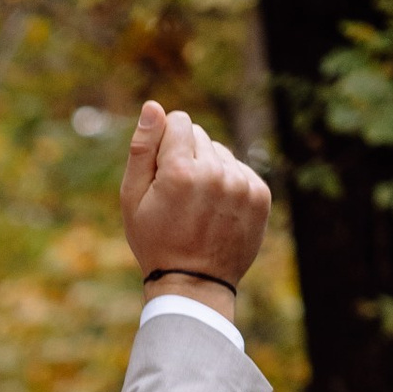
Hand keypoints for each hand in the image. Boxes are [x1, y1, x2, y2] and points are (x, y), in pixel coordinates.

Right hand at [119, 99, 269, 292]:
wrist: (194, 284)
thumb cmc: (155, 242)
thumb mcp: (132, 198)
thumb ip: (141, 148)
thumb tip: (154, 106)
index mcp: (180, 172)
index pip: (178, 121)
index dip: (164, 143)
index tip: (162, 171)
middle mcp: (215, 173)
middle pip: (200, 134)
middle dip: (186, 156)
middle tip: (179, 196)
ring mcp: (242, 184)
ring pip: (221, 152)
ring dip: (208, 169)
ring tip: (198, 205)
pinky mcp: (260, 195)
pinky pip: (240, 170)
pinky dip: (228, 184)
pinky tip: (217, 210)